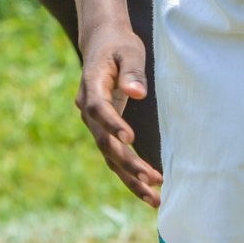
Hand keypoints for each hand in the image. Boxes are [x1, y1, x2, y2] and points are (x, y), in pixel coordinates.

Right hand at [75, 20, 162, 205]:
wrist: (102, 43)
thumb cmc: (119, 44)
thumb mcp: (128, 50)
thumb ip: (132, 70)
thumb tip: (137, 93)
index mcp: (91, 86)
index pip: (98, 109)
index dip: (112, 124)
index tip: (130, 138)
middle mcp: (88, 110)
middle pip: (105, 142)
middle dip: (127, 164)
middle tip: (151, 179)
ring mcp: (94, 123)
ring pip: (110, 157)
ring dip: (130, 179)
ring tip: (155, 198)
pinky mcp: (104, 130)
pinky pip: (115, 156)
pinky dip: (130, 174)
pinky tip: (150, 188)